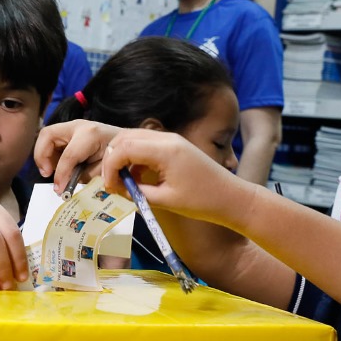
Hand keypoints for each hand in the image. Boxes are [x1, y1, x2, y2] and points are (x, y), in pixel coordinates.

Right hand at [33, 120, 121, 194]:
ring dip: (45, 155)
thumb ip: (84, 176)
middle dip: (42, 156)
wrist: (126, 141)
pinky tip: (59, 165)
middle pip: (48, 135)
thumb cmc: (117, 156)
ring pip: (47, 136)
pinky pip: (52, 140)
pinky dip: (51, 154)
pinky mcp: (70, 130)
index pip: (68, 155)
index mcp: (90, 135)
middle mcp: (78, 126)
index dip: (61, 174)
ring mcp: (73, 126)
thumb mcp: (104, 170)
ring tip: (53, 171)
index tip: (59, 190)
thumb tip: (66, 185)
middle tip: (47, 174)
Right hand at [100, 129, 253, 225]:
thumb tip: (116, 188)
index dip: (109, 166)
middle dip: (112, 159)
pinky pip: (145, 144)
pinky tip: (137, 177)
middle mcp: (167, 138)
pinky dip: (135, 157)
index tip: (109, 186)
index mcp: (165, 150)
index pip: (123, 148)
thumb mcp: (165, 201)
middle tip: (111, 183)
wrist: (231, 197)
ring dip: (122, 157)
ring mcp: (171, 139)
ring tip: (122, 181)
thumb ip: (137, 192)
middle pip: (125, 138)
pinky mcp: (174, 144)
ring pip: (133, 138)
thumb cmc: (202, 202)